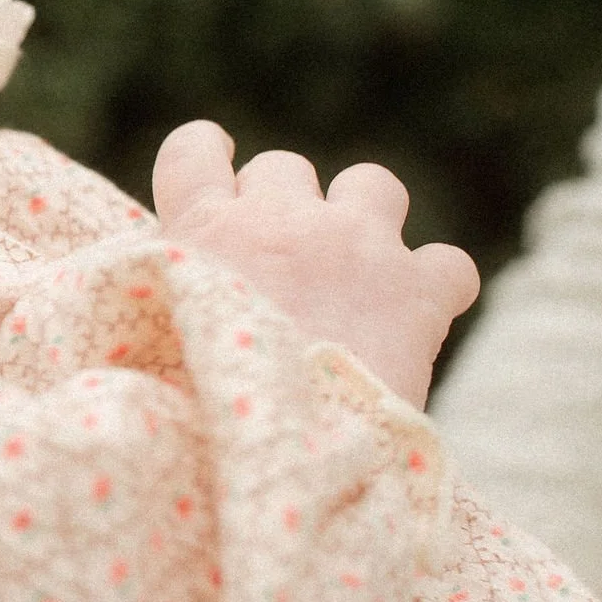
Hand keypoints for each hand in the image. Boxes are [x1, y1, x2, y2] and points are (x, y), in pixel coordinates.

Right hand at [151, 121, 480, 410]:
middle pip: (282, 168)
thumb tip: (178, 294)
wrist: (279, 452)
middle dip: (285, 208)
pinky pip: (448, 264)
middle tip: (282, 271)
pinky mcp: (417, 291)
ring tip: (355, 277)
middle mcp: (282, 218)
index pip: (192, 149)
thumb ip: (171, 295)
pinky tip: (418, 318)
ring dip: (366, 219)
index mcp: (203, 228)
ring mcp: (356, 245)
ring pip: (372, 184)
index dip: (206, 154)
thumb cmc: (198, 407)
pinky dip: (437, 287)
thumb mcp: (154, 336)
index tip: (219, 173)